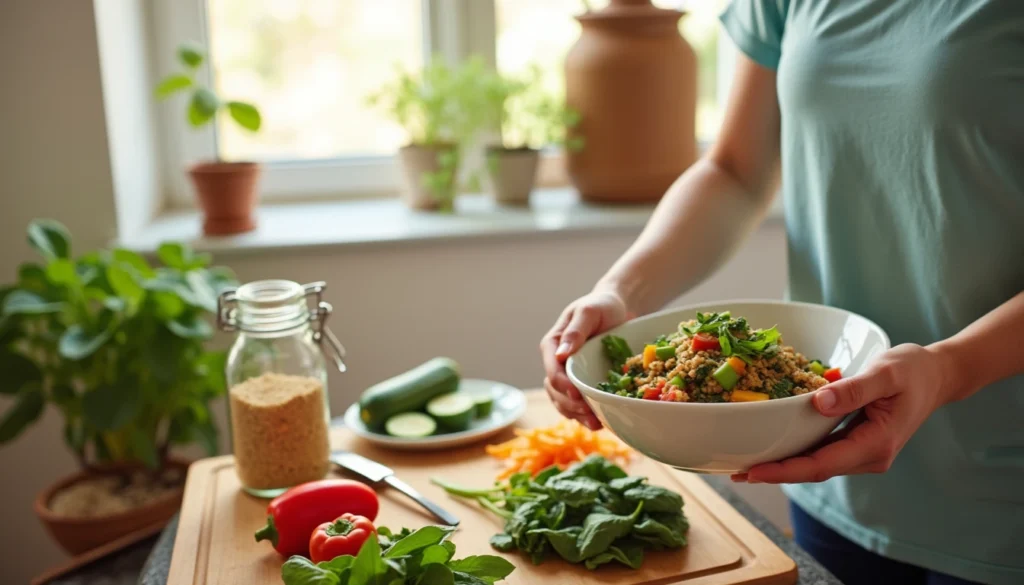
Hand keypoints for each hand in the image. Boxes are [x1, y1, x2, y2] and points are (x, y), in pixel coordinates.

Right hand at [540, 289, 632, 429]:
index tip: (578, 395)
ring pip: (564, 402)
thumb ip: (575, 332)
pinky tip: (599, 422)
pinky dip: (585, 416)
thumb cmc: (601, 306)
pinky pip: (577, 404)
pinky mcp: (581, 383)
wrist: (617, 309)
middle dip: (570, 405)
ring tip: (596, 423)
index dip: (562, 386)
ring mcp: (568, 375)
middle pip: (555, 391)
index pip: (552, 371)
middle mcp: (556, 363)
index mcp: (552, 346)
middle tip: (590, 414)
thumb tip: (560, 354)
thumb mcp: (589, 312)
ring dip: (577, 415)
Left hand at [734, 343, 955, 483]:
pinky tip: (772, 447)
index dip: (785, 471)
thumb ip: (854, 389)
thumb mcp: (885, 372)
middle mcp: (868, 456)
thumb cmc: (913, 371)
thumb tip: (818, 402)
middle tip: (734, 471)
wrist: (937, 375)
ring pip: (816, 464)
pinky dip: (796, 452)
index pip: (822, 465)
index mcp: (876, 444)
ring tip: (743, 464)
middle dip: (775, 472)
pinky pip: (822, 451)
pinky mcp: (856, 443)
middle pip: (814, 470)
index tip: (753, 471)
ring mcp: (862, 452)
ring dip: (783, 465)